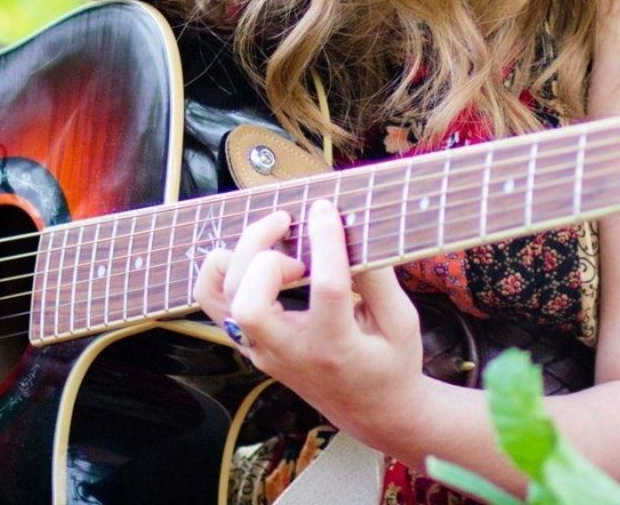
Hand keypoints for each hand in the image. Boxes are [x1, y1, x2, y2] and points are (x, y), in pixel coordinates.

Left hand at [194, 198, 426, 446]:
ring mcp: (263, 352)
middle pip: (250, 302)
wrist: (371, 411)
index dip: (325, 241)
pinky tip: (258, 253)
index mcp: (337, 347)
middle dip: (264, 254)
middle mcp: (290, 353)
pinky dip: (225, 270)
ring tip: (276, 240)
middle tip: (293, 233)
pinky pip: (217, 303)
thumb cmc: (391, 364)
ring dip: (241, 258)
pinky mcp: (251, 346)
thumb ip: (379, 279)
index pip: (326, 289)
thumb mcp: (402, 322)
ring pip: (222, 299)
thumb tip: (352, 234)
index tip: (326, 208)